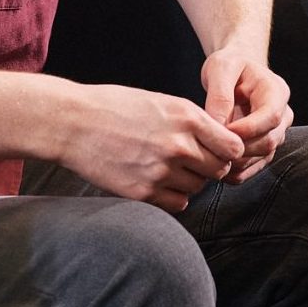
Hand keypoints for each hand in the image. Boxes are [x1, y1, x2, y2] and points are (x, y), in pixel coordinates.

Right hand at [58, 83, 247, 211]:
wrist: (74, 123)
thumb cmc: (117, 107)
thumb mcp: (163, 102)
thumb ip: (194, 122)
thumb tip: (222, 141)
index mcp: (187, 118)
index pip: (233, 147)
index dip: (229, 151)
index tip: (219, 150)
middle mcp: (179, 146)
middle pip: (218, 170)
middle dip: (211, 167)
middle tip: (193, 161)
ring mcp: (161, 171)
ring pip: (198, 187)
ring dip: (190, 181)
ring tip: (169, 167)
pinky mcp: (143, 192)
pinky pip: (178, 204)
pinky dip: (174, 197)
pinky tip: (159, 182)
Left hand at [202, 49, 293, 184]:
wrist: (235, 72)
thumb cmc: (229, 65)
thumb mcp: (221, 68)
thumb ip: (220, 95)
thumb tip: (219, 125)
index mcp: (276, 91)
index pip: (270, 117)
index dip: (247, 129)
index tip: (221, 131)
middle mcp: (282, 114)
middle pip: (270, 140)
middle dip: (241, 148)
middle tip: (211, 148)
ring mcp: (276, 132)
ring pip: (264, 156)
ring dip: (238, 162)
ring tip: (210, 158)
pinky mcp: (265, 146)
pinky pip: (256, 166)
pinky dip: (238, 172)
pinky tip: (218, 168)